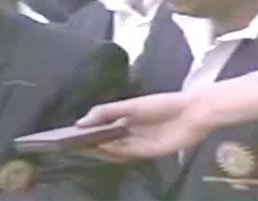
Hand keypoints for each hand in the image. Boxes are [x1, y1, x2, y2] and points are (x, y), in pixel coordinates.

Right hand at [75, 92, 211, 160]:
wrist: (192, 112)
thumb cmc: (162, 104)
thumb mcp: (130, 105)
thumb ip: (106, 112)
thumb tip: (81, 122)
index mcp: (124, 122)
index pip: (100, 130)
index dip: (85, 133)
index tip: (67, 134)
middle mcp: (129, 135)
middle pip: (104, 142)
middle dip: (87, 143)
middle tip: (66, 144)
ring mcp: (138, 145)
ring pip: (113, 151)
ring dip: (97, 150)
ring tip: (77, 147)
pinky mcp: (148, 153)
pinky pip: (126, 155)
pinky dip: (112, 153)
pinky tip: (99, 149)